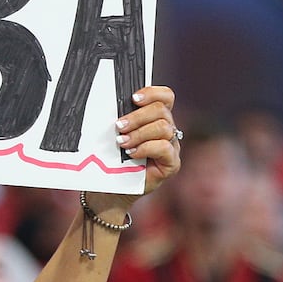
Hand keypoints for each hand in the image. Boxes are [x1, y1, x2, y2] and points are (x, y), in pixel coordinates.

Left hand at [86, 85, 181, 212]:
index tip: (133, 99)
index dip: (152, 93)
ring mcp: (172, 147)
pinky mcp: (171, 164)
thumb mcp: (114, 134)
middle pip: (162, 110)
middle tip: (119, 126)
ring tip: (122, 142)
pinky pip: (165, 147)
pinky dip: (146, 147)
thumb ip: (121, 118)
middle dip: (137, 116)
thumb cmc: (111, 158)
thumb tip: (110, 100)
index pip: (165, 96)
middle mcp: (167, 130)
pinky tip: (132, 153)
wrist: (110, 188)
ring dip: (139, 133)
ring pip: (163, 128)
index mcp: (156, 117)